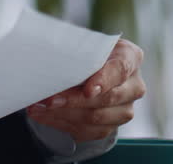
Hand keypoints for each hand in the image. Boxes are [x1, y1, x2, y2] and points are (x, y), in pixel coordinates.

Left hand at [26, 38, 145, 141]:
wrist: (91, 68)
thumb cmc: (87, 51)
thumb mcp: (85, 43)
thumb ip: (75, 49)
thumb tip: (46, 55)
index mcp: (130, 57)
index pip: (120, 69)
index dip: (103, 80)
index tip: (87, 90)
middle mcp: (133, 86)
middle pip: (107, 98)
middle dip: (74, 100)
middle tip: (48, 99)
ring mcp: (124, 108)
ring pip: (96, 117)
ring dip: (63, 113)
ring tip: (38, 107)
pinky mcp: (111, 125)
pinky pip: (87, 130)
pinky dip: (61, 123)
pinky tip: (43, 115)